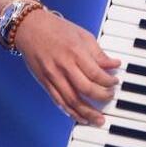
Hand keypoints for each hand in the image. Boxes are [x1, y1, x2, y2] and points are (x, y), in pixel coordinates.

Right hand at [15, 9, 120, 125]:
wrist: (30, 27)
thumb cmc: (57, 29)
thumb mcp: (82, 35)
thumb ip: (98, 53)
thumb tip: (114, 64)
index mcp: (75, 52)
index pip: (96, 73)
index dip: (109, 81)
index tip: (115, 82)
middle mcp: (63, 66)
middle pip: (85, 89)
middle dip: (101, 97)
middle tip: (110, 97)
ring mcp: (52, 76)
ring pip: (71, 100)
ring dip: (87, 112)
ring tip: (98, 119)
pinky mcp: (44, 82)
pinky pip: (58, 101)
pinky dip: (70, 112)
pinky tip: (80, 117)